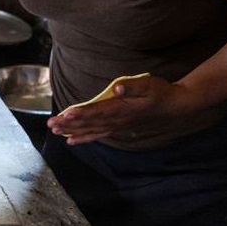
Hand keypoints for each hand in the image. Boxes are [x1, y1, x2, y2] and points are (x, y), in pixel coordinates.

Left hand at [46, 75, 183, 144]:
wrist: (175, 106)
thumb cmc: (161, 92)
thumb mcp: (148, 84)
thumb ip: (131, 86)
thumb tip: (116, 88)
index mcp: (122, 108)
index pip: (97, 111)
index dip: (81, 113)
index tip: (65, 114)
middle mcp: (117, 120)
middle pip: (90, 123)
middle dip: (69, 124)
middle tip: (51, 125)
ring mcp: (118, 125)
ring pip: (91, 130)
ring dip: (73, 131)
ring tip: (55, 132)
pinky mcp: (119, 127)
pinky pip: (98, 135)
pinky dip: (84, 138)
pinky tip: (72, 140)